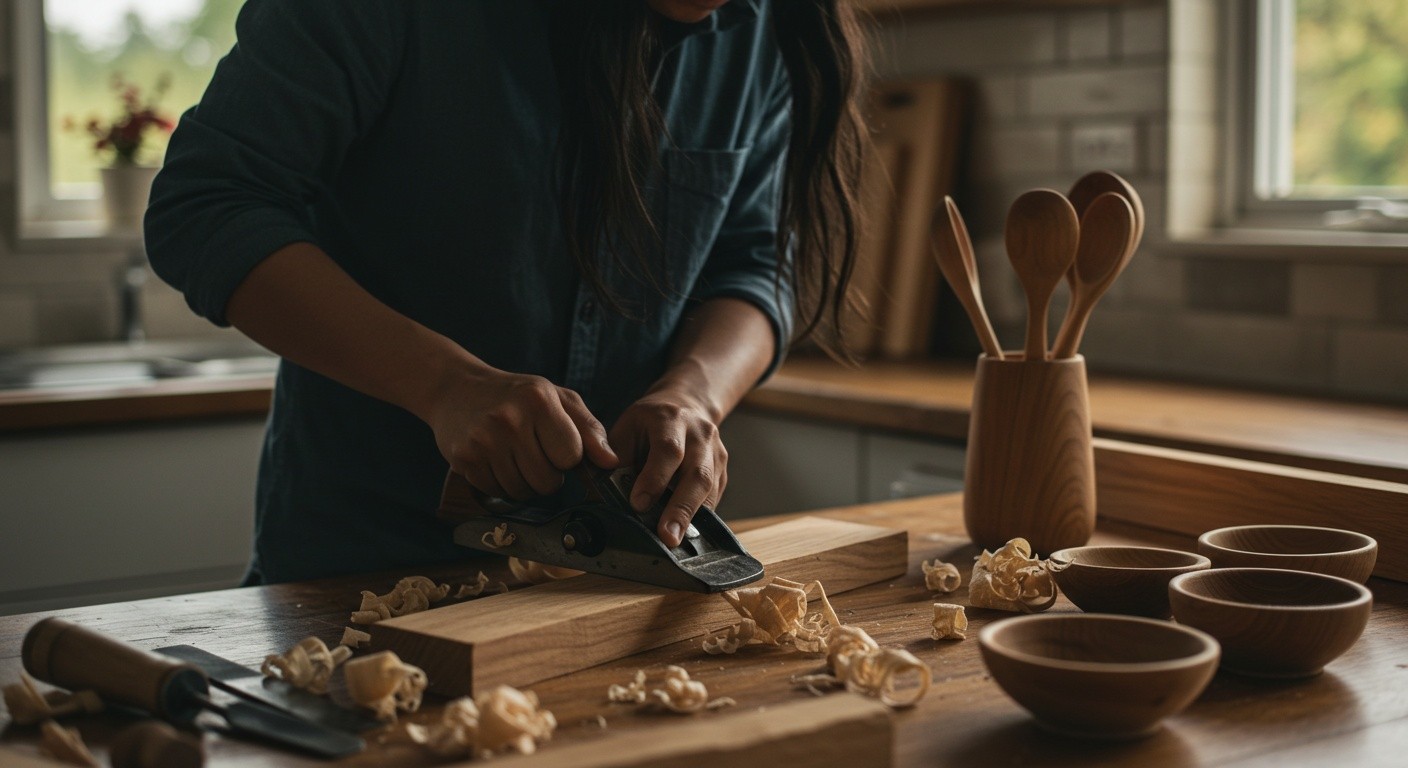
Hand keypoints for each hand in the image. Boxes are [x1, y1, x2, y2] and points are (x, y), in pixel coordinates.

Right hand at [426, 365, 616, 499]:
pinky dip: (501, 484)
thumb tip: (612, 462)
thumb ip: (589, 428)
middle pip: (547, 482)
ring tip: (516, 457)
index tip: (557, 446)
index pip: (571, 456)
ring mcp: (483, 441)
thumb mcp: (557, 398)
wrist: (457, 389)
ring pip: (522, 492)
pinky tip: (496, 461)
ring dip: (525, 483)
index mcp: (538, 401)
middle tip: (536, 454)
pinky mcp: (464, 459)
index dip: (568, 457)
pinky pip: (497, 493)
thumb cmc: (516, 395)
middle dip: (548, 475)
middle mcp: (509, 420)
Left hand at [609, 387, 726, 547]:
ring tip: (675, 540)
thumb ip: (614, 458)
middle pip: (696, 473)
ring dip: (691, 516)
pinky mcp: (722, 470)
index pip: (668, 450)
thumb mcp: (626, 430)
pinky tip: (685, 531)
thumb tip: (598, 494)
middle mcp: (700, 433)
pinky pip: (714, 496)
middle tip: (667, 536)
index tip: (638, 504)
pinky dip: (699, 515)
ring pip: (709, 488)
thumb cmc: (648, 423)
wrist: (684, 405)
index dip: (654, 479)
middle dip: (680, 508)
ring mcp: (716, 452)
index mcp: (671, 418)